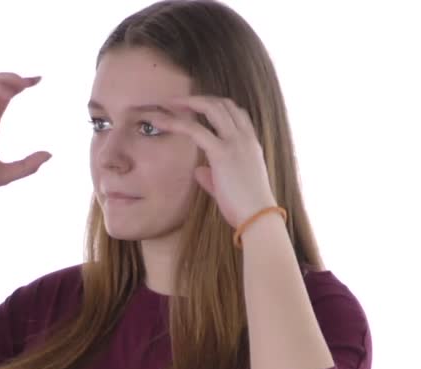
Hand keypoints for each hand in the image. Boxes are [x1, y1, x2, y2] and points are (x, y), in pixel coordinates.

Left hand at [153, 95, 278, 228]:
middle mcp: (245, 138)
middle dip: (199, 98)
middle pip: (223, 104)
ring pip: (211, 108)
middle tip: (177, 101)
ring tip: (167, 104)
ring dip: (187, 102)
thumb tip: (199, 171)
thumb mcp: (231, 187)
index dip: (216, 105)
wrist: (258, 218)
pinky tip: (161, 122)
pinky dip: (176, 122)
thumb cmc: (246, 208)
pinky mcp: (222, 153)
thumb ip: (214, 176)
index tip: (197, 106)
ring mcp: (235, 143)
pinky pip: (196, 130)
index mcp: (251, 144)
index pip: (236, 113)